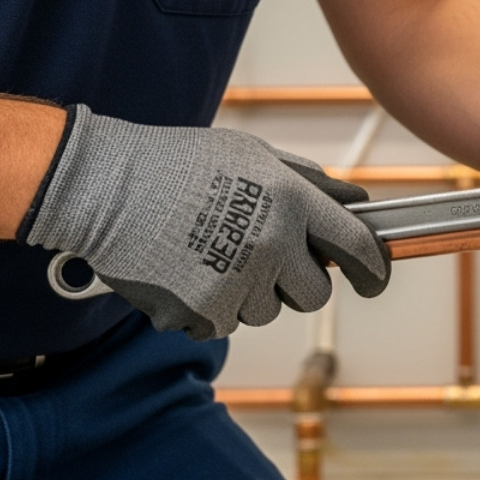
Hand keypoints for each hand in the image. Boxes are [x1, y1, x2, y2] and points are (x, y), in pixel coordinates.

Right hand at [24, 106, 389, 339]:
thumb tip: (355, 200)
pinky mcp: (202, 313)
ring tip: (212, 254)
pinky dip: (210, 307)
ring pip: (267, 311)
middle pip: (315, 293)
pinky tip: (186, 271)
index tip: (375, 280)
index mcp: (290, 201)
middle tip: (267, 261)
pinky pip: (224, 324)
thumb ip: (308, 182)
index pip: (356, 245)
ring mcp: (236, 282)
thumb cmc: (180, 164)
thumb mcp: (253, 155)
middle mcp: (271, 244)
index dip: (374, 268)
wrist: (105, 187)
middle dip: (300, 283)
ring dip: (250, 293)